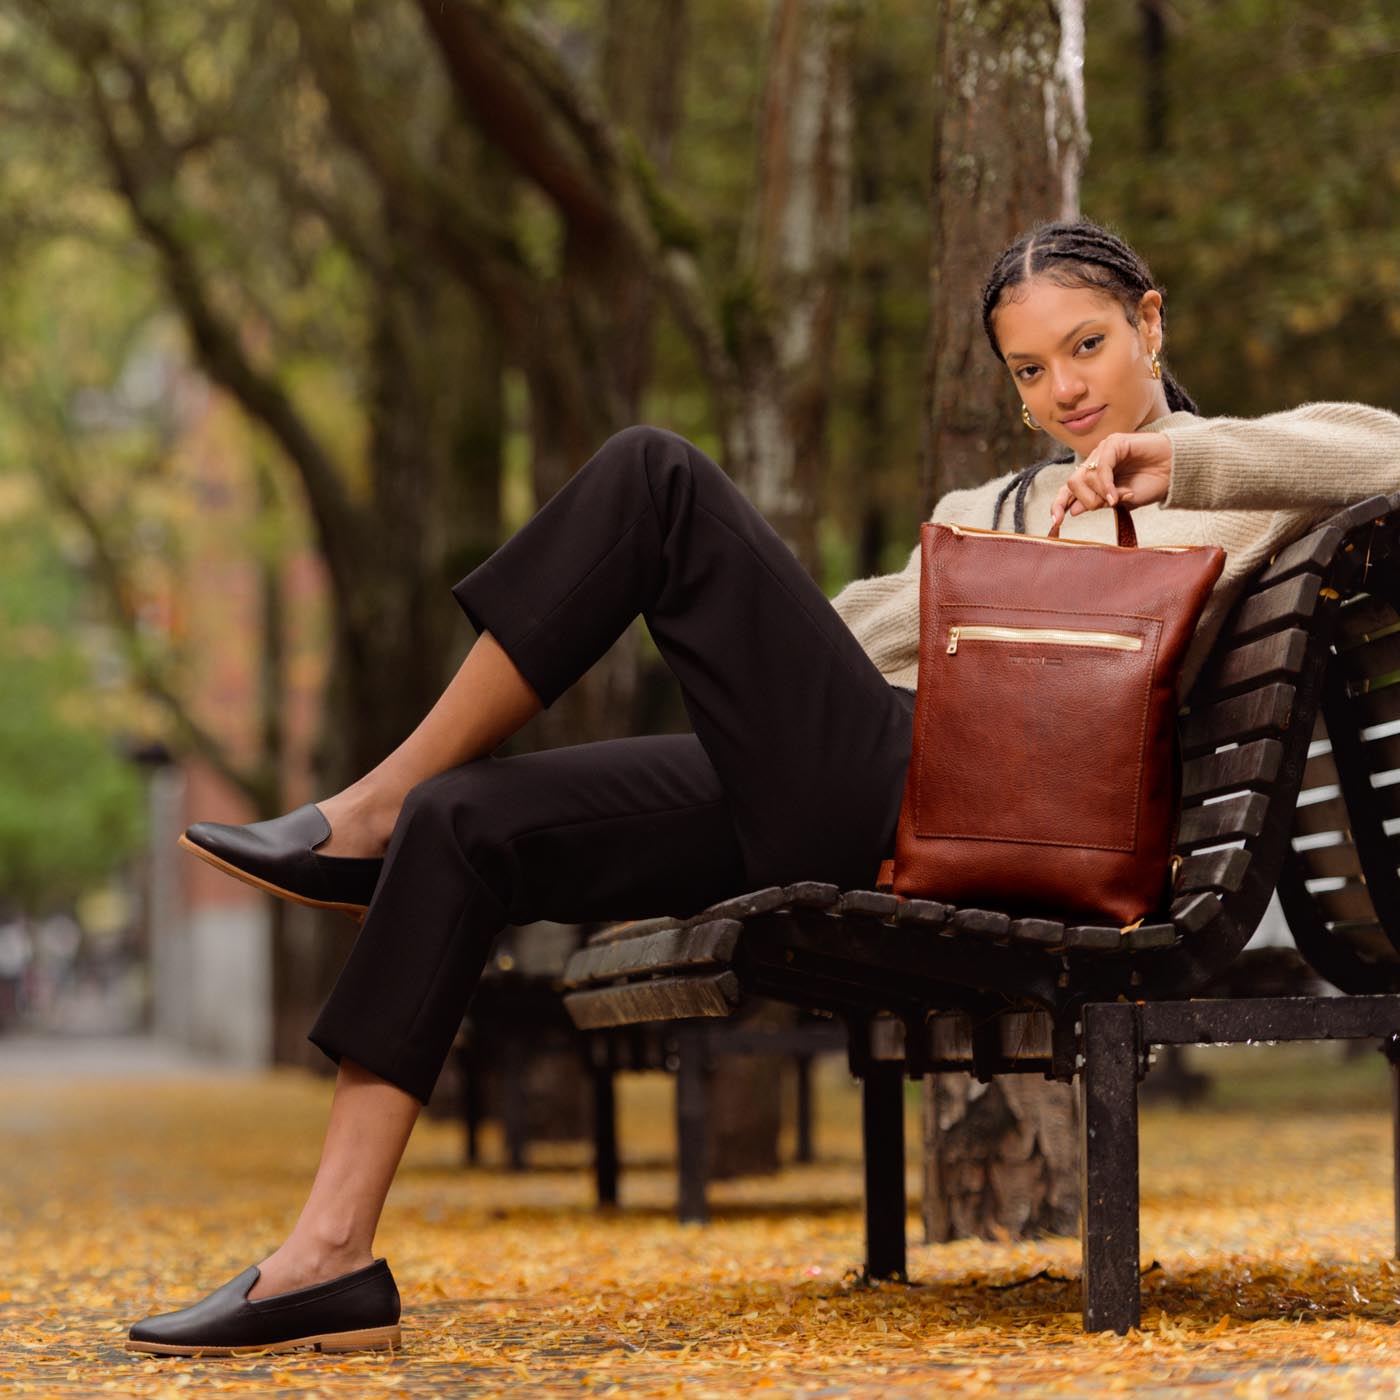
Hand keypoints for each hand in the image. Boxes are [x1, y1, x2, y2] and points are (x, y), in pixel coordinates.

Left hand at [1047, 431, 1173, 533]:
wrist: (1176, 471)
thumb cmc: (1151, 485)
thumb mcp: (1120, 501)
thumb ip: (1097, 503)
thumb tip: (1072, 511)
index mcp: (1094, 477)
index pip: (1069, 489)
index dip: (1059, 504)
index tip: (1056, 521)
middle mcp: (1095, 462)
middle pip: (1073, 483)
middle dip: (1086, 500)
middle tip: (1107, 505)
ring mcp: (1104, 451)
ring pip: (1084, 476)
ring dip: (1100, 493)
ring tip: (1118, 499)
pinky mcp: (1115, 442)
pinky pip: (1101, 467)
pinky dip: (1106, 485)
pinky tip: (1117, 496)